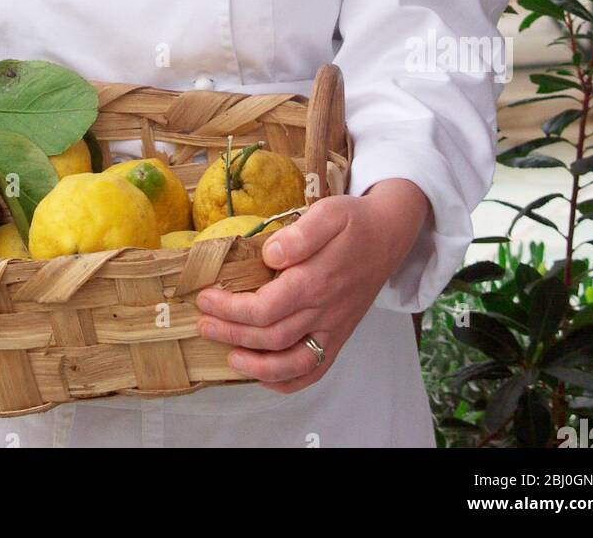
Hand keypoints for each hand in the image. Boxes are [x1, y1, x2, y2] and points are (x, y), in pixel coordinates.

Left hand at [194, 181, 428, 393]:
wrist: (388, 235)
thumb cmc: (353, 222)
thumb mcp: (329, 213)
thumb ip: (300, 235)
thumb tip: (270, 255)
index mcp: (316, 281)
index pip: (265, 308)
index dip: (230, 308)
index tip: (205, 298)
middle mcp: (325, 311)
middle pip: (271, 336)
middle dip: (232, 334)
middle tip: (203, 324)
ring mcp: (334, 328)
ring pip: (293, 363)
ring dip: (257, 367)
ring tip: (229, 359)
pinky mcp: (339, 336)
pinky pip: (315, 370)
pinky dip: (289, 381)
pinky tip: (265, 376)